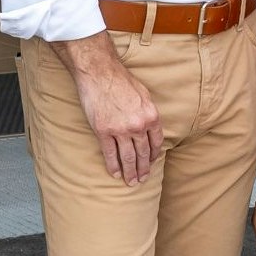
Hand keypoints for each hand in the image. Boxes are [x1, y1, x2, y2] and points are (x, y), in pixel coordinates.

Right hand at [70, 55, 161, 185]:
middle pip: (143, 154)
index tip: (151, 163)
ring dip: (130, 173)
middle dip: (143, 169)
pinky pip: (110, 154)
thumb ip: (148, 112)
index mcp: (151, 116)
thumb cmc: (121, 80)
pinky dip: (113, 166)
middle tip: (142, 180)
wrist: (99, 72)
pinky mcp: (103, 131)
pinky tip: (116, 173)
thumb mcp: (144, 94)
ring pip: (128, 158)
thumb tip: (150, 127)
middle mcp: (138, 125)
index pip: (156, 143)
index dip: (154, 156)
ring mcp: (120, 130)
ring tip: (130, 182)